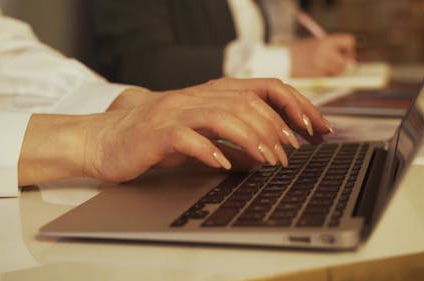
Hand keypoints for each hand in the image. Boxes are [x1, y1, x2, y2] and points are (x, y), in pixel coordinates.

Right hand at [19, 78, 332, 185]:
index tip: (317, 128)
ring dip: (253, 137)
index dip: (295, 105)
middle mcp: (196, 96)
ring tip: (270, 159)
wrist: (106, 139)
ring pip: (223, 114)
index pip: (265, 88)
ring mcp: (175, 111)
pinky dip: (210, 150)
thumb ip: (233, 143)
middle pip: (249, 101)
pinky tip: (225, 164)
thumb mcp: (202, 139)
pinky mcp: (156, 132)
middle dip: (278, 126)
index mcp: (211, 94)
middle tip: (293, 152)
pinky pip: (187, 137)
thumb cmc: (155, 138)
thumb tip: (264, 156)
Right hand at [287, 34, 355, 76]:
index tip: (342, 52)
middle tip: (330, 63)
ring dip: (332, 71)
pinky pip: (327, 78)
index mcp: (325, 41)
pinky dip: (323, 77)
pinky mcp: (316, 77)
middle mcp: (325, 53)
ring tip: (319, 68)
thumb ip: (331, 49)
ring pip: (337, 72)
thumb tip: (350, 62)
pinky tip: (313, 73)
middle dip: (341, 63)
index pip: (348, 42)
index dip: (348, 49)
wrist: (279, 60)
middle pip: (345, 61)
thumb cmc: (296, 52)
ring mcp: (320, 66)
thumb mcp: (314, 44)